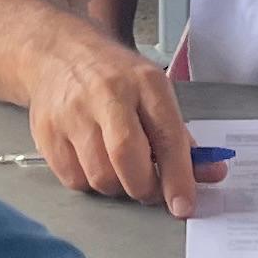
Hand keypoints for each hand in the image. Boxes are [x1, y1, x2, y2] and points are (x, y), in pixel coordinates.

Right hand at [24, 40, 223, 214]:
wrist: (58, 52)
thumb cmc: (114, 77)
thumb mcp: (154, 94)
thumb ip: (180, 138)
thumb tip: (211, 174)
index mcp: (144, 83)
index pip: (167, 137)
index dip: (178, 177)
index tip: (184, 205)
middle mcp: (107, 95)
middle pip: (127, 160)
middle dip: (145, 188)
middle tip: (150, 188)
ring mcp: (72, 114)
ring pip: (100, 178)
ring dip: (117, 186)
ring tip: (120, 169)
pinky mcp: (46, 132)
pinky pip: (74, 180)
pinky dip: (90, 182)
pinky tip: (93, 161)